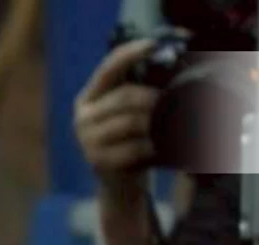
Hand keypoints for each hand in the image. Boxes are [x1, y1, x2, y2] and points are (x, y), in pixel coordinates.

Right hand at [74, 38, 165, 202]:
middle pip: (124, 97)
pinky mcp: (98, 161)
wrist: (120, 186)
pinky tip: (161, 147)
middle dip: (153, 98)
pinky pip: (132, 148)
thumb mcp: (129, 114)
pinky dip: (151, 147)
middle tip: (176, 102)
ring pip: (129, 122)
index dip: (130, 53)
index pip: (109, 68)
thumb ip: (137, 93)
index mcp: (89, 97)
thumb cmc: (131, 143)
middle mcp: (83, 116)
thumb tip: (170, 69)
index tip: (153, 44)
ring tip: (172, 125)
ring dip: (155, 123)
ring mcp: (87, 140)